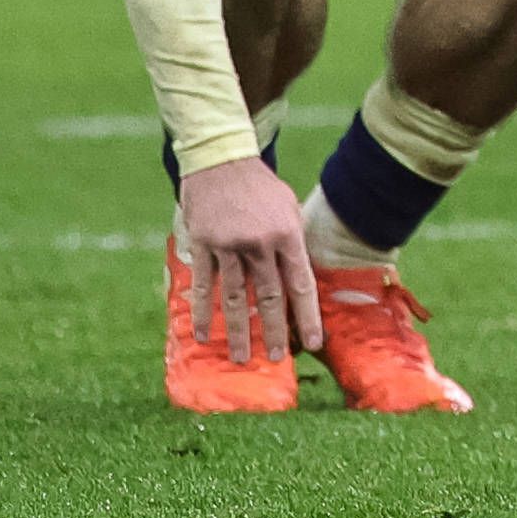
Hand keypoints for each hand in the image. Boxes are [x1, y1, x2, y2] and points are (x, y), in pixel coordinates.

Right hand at [175, 155, 318, 361]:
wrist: (221, 159)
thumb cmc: (260, 186)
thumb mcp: (288, 207)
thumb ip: (293, 243)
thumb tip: (298, 279)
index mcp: (288, 234)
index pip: (301, 284)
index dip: (307, 316)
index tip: (313, 344)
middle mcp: (260, 243)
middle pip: (269, 297)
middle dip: (274, 331)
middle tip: (276, 359)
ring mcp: (229, 245)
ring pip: (235, 298)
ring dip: (239, 331)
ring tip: (242, 357)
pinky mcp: (204, 244)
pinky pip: (204, 286)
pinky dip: (204, 312)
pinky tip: (204, 335)